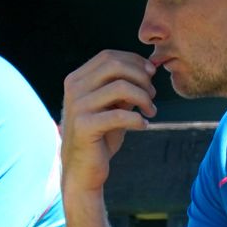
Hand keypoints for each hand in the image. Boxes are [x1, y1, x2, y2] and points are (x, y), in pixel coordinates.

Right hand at [61, 50, 156, 193]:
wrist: (82, 169)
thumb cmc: (100, 136)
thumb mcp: (112, 106)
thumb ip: (124, 87)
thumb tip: (148, 68)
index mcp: (76, 79)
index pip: (108, 56)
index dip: (134, 61)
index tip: (151, 74)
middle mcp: (74, 89)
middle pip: (114, 66)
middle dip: (141, 77)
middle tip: (153, 94)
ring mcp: (77, 107)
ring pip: (121, 87)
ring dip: (144, 97)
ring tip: (151, 110)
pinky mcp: (84, 126)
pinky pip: (120, 115)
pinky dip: (138, 119)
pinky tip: (143, 125)